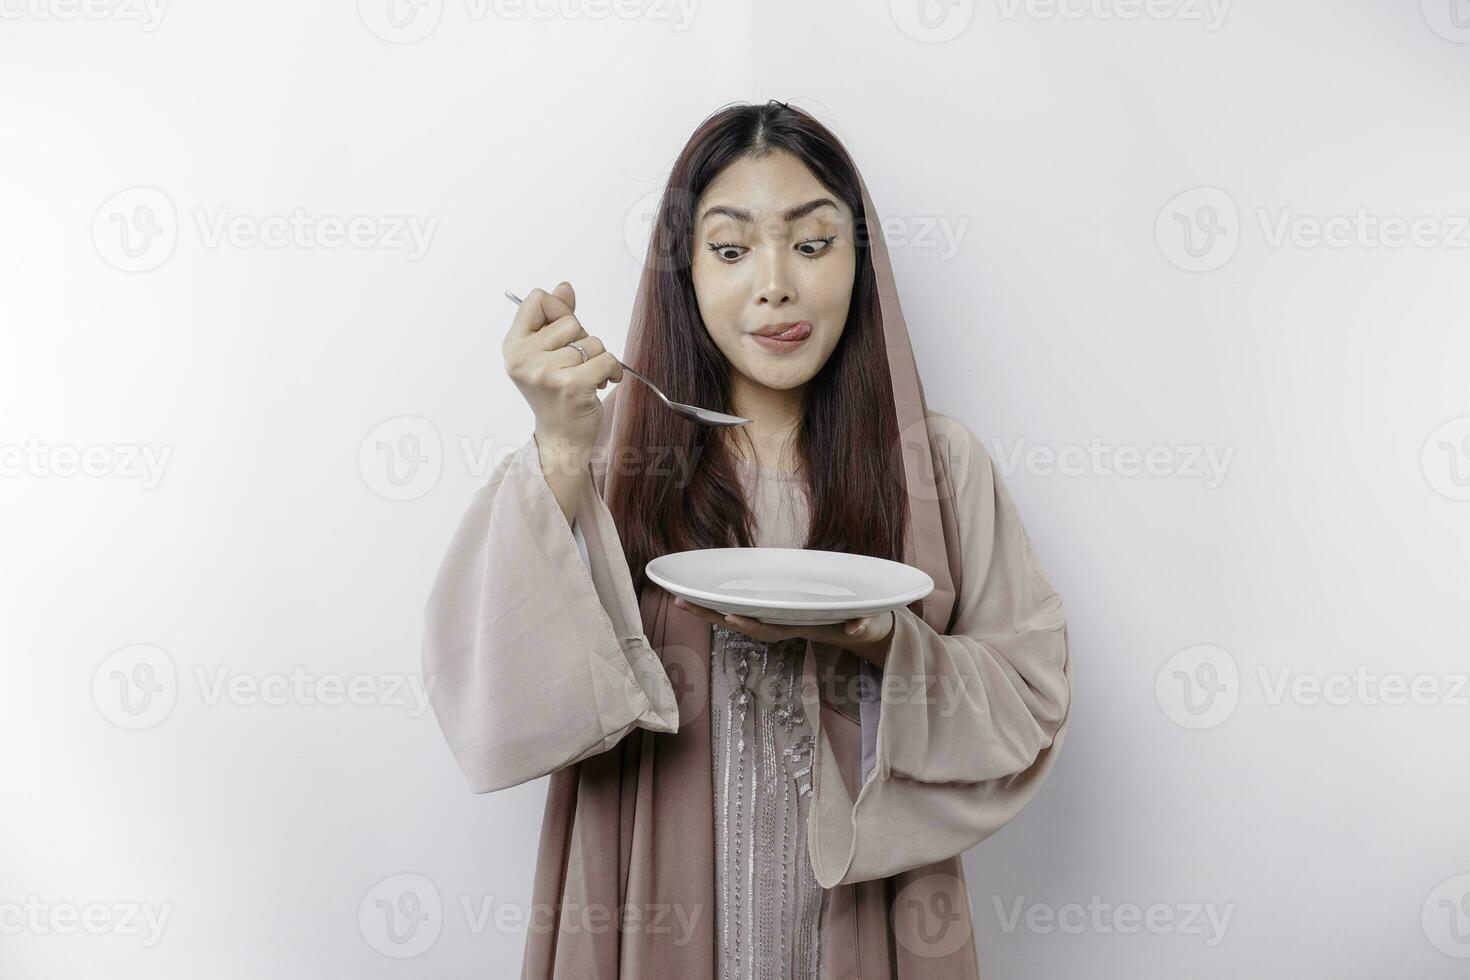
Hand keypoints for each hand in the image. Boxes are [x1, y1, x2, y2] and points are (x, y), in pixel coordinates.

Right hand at [503, 281, 623, 461]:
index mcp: (513, 346)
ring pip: (592, 342)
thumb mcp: (546, 352)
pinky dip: (612, 371)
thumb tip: (564, 287)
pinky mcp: (572, 386)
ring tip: (585, 378)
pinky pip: (606, 359)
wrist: (561, 438)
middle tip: (573, 366)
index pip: (537, 299)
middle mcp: (524, 358)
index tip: (561, 335)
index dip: (559, 311)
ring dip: (597, 359)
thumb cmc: (555, 393)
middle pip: (570, 321)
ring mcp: (546, 373)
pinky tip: (602, 383)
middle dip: (581, 341)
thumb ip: (554, 318)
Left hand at [671, 597, 895, 667]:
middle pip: (744, 623)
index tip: (732, 617)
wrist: (867, 628)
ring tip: (679, 599)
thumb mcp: (872, 623)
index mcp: (805, 626)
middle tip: (682, 603)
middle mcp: (786, 624)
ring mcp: (780, 619)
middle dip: (713, 616)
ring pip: (739, 616)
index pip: (774, 627)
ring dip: (709, 611)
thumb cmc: (869, 622)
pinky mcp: (778, 611)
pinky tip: (701, 596)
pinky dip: (721, 604)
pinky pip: (744, 608)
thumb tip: (857, 626)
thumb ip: (866, 624)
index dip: (753, 624)